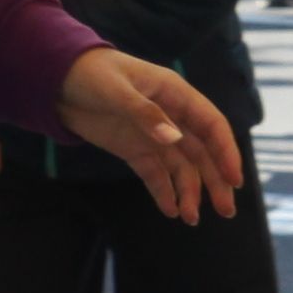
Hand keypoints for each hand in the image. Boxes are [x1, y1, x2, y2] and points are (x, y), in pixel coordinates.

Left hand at [53, 48, 247, 222]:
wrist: (58, 79)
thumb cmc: (91, 74)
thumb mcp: (116, 91)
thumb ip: (145, 114)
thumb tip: (173, 139)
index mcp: (175, 94)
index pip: (211, 124)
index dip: (226, 151)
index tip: (234, 180)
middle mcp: (171, 116)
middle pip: (201, 152)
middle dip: (215, 181)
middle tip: (226, 211)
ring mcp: (153, 134)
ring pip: (181, 166)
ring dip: (190, 191)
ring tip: (191, 219)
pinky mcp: (135, 149)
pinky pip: (156, 173)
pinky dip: (164, 192)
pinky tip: (171, 211)